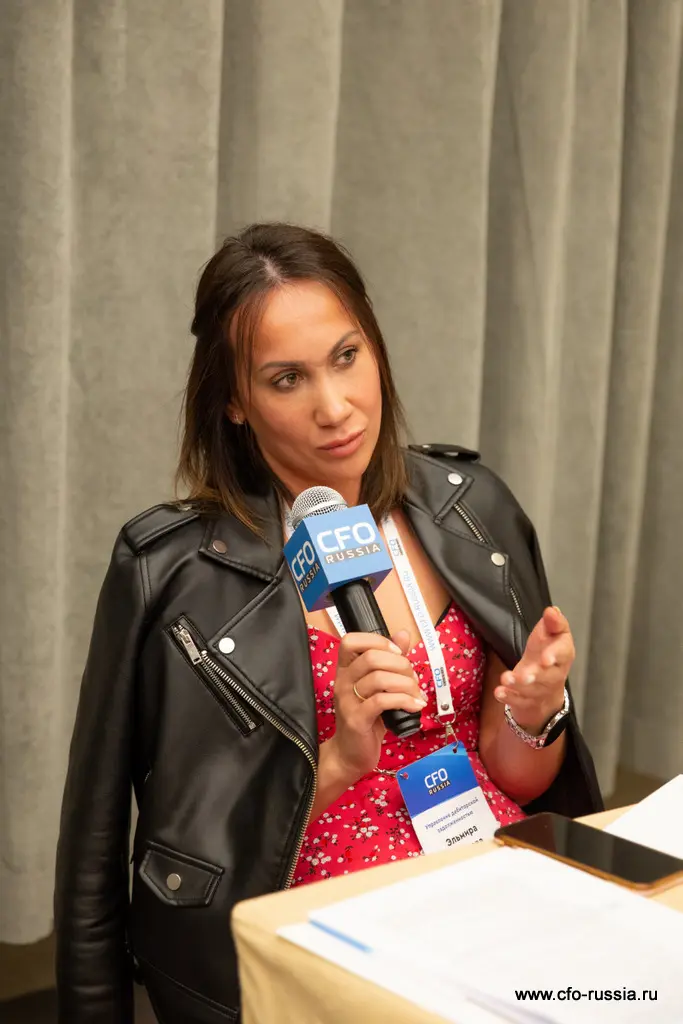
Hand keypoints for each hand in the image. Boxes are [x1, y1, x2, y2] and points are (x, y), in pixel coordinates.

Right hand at [328, 630, 425, 783]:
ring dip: (406, 684)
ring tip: (416, 695)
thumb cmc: (367, 718)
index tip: (397, 652)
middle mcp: (343, 681)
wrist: (350, 753)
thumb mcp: (379, 686)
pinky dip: (404, 701)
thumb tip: (404, 635)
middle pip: (372, 657)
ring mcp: (347, 700)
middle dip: (401, 665)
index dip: (378, 640)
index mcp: (346, 669)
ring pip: (379, 678)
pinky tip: (415, 706)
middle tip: (413, 680)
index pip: (351, 640)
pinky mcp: (356, 719)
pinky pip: (382, 701)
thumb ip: (390, 660)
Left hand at [494, 606, 573, 733]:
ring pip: (532, 691)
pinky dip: (509, 697)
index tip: (545, 658)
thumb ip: (553, 623)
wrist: (547, 684)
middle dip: (536, 676)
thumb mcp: (552, 634)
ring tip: (505, 679)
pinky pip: (519, 702)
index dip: (555, 656)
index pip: (563, 654)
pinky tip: (499, 692)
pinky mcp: (528, 701)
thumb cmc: (547, 651)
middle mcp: (555, 674)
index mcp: (563, 654)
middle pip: (548, 677)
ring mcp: (542, 690)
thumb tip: (553, 610)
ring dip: (518, 686)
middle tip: (524, 675)